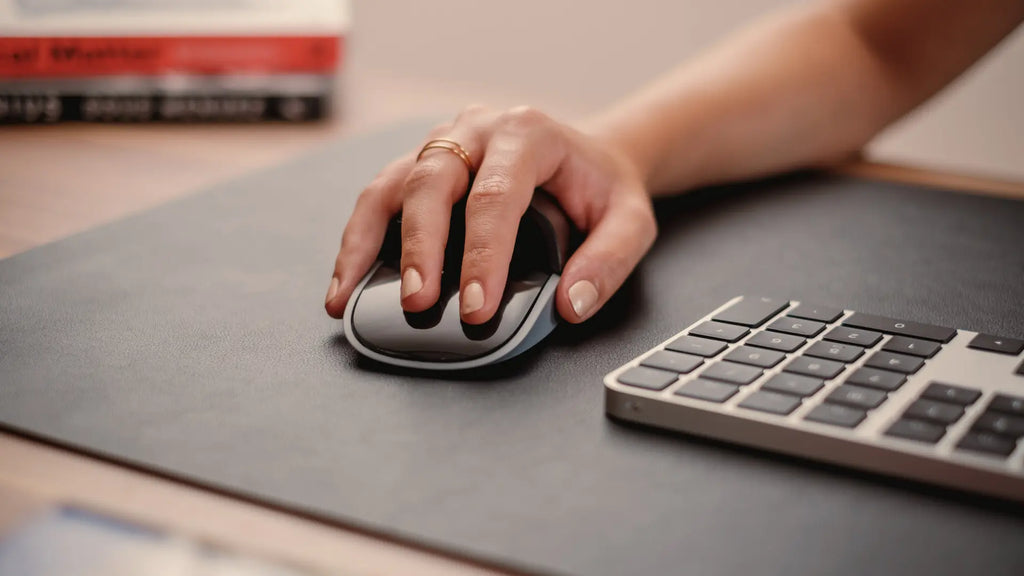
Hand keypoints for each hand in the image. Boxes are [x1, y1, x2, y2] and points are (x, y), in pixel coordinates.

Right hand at [324, 105, 656, 323]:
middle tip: (418, 304)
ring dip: (367, 242)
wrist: (587, 158)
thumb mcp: (630, 220)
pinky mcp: (419, 167)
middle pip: (433, 181)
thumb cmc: (601, 188)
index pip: (496, 195)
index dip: (482, 255)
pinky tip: (346, 282)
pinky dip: (357, 241)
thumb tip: (571, 303)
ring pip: (391, 185)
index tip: (477, 307)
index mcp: (528, 133)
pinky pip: (378, 199)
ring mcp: (442, 144)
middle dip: (421, 247)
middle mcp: (476, 129)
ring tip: (350, 295)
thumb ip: (609, 261)